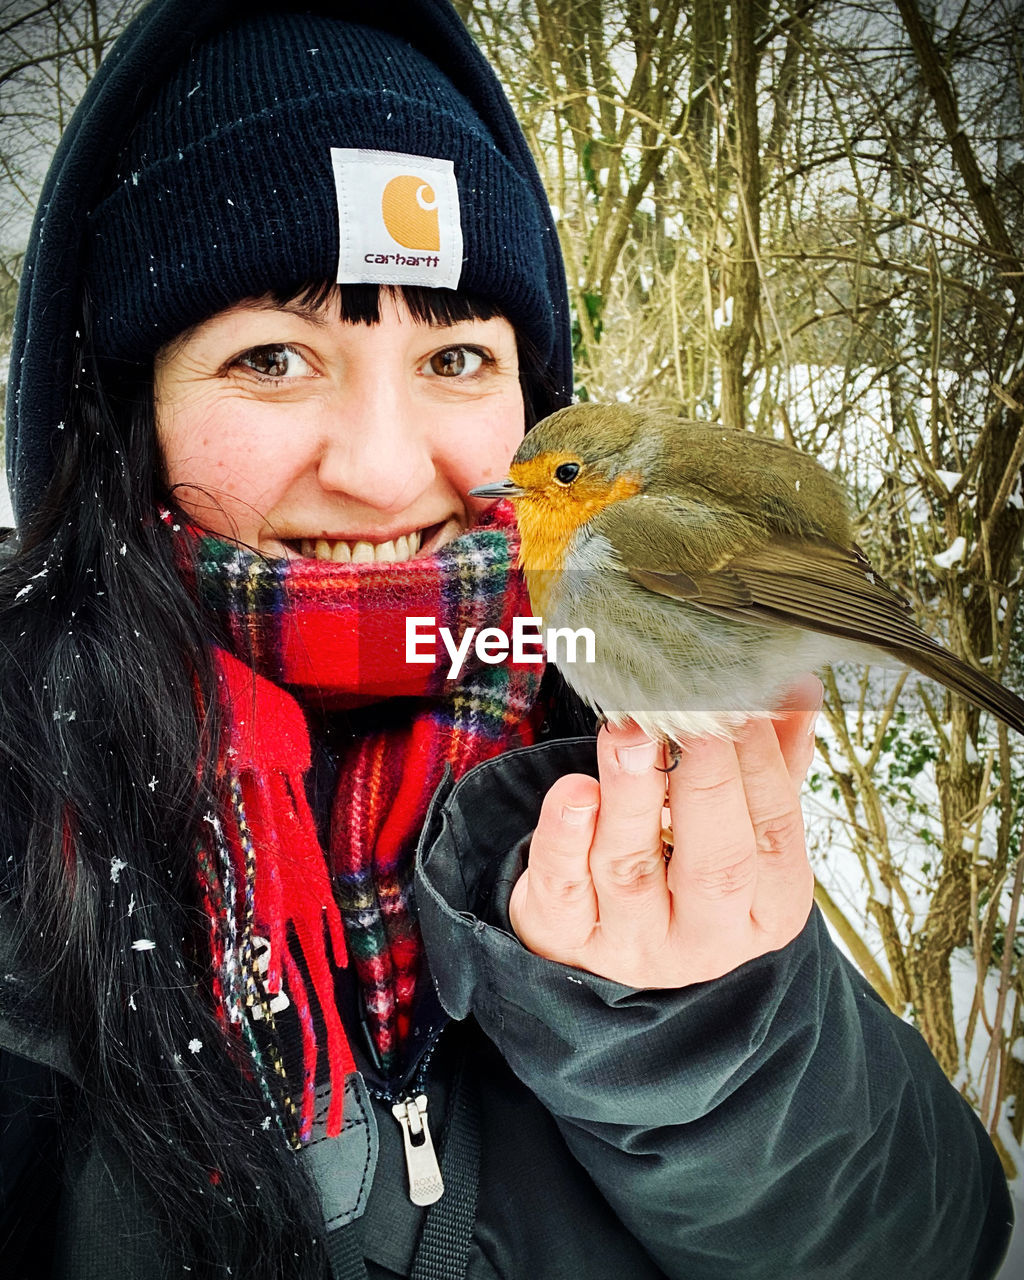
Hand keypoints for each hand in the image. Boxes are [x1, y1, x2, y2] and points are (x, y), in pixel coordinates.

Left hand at [508, 675, 821, 986]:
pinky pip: (563, 888)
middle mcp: (704, 938)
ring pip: (631, 870)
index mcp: (766, 910)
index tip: (742, 704)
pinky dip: (565, 837)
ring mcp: (631, 943)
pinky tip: (573, 791)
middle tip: (691, 718)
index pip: (776, 837)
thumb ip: (771, 760)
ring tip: (628, 733)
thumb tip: (796, 687)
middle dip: (706, 784)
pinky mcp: (564, 936)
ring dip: (630, 795)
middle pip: (714, 866)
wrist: (606, 936)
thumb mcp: (740, 825)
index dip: (762, 766)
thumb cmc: (686, 865)